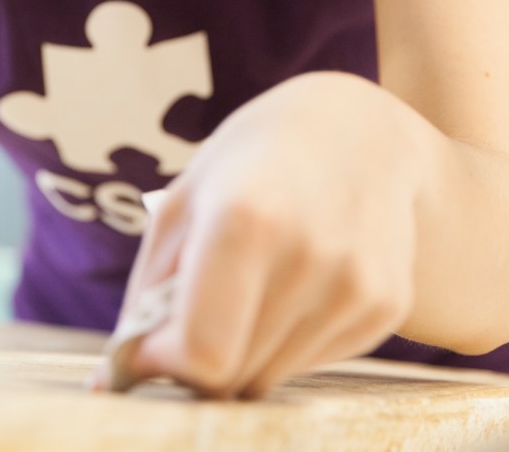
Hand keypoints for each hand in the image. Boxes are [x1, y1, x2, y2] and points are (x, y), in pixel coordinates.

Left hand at [110, 72, 426, 398]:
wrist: (360, 133)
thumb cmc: (253, 162)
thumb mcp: (184, 202)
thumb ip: (148, 294)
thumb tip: (120, 376)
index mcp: (247, 219)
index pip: (203, 354)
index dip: (167, 362)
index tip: (156, 344)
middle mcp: (311, 254)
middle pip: (235, 373)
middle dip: (203, 359)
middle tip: (201, 313)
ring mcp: (358, 284)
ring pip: (274, 375)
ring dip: (248, 349)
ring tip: (256, 286)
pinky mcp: (388, 304)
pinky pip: (316, 360)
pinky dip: (292, 340)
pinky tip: (300, 284)